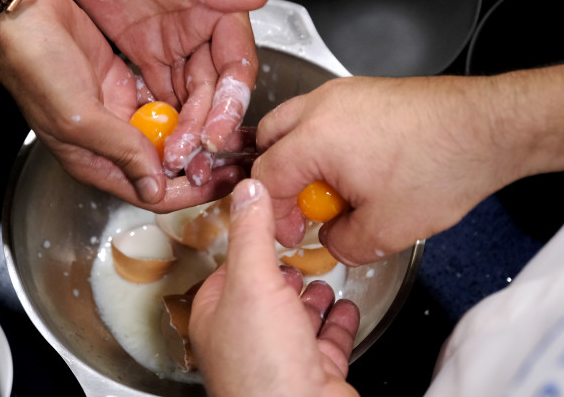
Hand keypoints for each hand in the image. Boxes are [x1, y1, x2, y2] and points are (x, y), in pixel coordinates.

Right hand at [0, 0, 243, 210]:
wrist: (21, 13)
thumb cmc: (34, 65)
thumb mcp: (79, 116)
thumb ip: (121, 151)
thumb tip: (155, 187)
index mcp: (93, 161)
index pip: (149, 192)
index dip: (187, 192)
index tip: (220, 184)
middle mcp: (107, 142)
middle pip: (162, 168)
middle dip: (198, 168)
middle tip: (233, 162)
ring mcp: (117, 113)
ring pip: (165, 137)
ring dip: (193, 140)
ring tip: (227, 138)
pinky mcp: (122, 85)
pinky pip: (160, 105)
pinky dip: (183, 109)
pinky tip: (208, 107)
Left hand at [190, 179, 359, 396]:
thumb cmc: (264, 364)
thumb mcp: (253, 282)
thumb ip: (253, 233)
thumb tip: (248, 189)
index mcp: (217, 318)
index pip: (228, 271)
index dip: (247, 246)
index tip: (265, 224)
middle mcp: (245, 341)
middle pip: (264, 296)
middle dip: (283, 273)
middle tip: (297, 250)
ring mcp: (281, 359)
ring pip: (296, 319)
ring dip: (310, 297)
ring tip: (323, 276)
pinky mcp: (315, 374)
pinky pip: (327, 342)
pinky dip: (337, 323)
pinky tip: (346, 308)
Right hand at [252, 75, 519, 264]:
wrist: (491, 127)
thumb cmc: (443, 166)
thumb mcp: (386, 231)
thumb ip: (342, 244)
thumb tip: (333, 239)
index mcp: (315, 138)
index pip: (266, 176)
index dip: (274, 213)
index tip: (294, 232)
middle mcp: (322, 106)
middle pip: (268, 140)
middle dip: (277, 179)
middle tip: (303, 207)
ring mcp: (344, 93)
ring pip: (295, 123)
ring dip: (299, 158)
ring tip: (330, 187)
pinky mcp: (366, 91)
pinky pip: (324, 116)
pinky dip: (324, 142)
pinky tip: (356, 167)